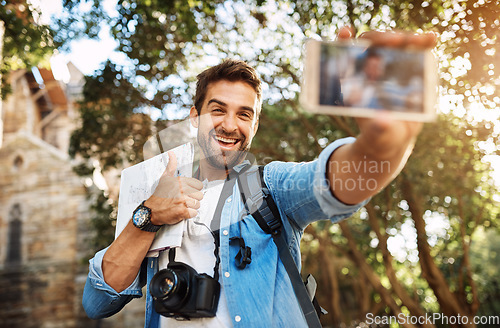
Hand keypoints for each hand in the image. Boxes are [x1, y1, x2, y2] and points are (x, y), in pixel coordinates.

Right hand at [144, 151, 202, 224]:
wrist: (151, 211)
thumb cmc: (159, 195)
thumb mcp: (165, 178)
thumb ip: (171, 165)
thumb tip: (171, 153)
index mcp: (180, 181)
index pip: (199, 185)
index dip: (193, 190)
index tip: (186, 193)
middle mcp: (182, 189)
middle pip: (200, 195)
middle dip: (193, 199)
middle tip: (183, 201)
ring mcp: (183, 201)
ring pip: (198, 204)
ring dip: (191, 207)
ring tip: (181, 206)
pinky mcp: (183, 211)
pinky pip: (194, 213)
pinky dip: (189, 214)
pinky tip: (181, 212)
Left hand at [337, 27, 436, 157]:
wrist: (395, 136)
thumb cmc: (379, 136)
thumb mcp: (377, 135)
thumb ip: (378, 129)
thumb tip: (383, 121)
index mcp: (354, 81)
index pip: (344, 55)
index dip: (343, 41)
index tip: (345, 31)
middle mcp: (370, 70)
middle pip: (372, 44)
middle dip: (382, 38)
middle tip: (395, 40)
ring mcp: (389, 67)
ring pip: (394, 45)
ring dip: (405, 38)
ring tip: (418, 40)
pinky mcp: (408, 69)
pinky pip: (415, 52)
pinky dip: (423, 44)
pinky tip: (431, 38)